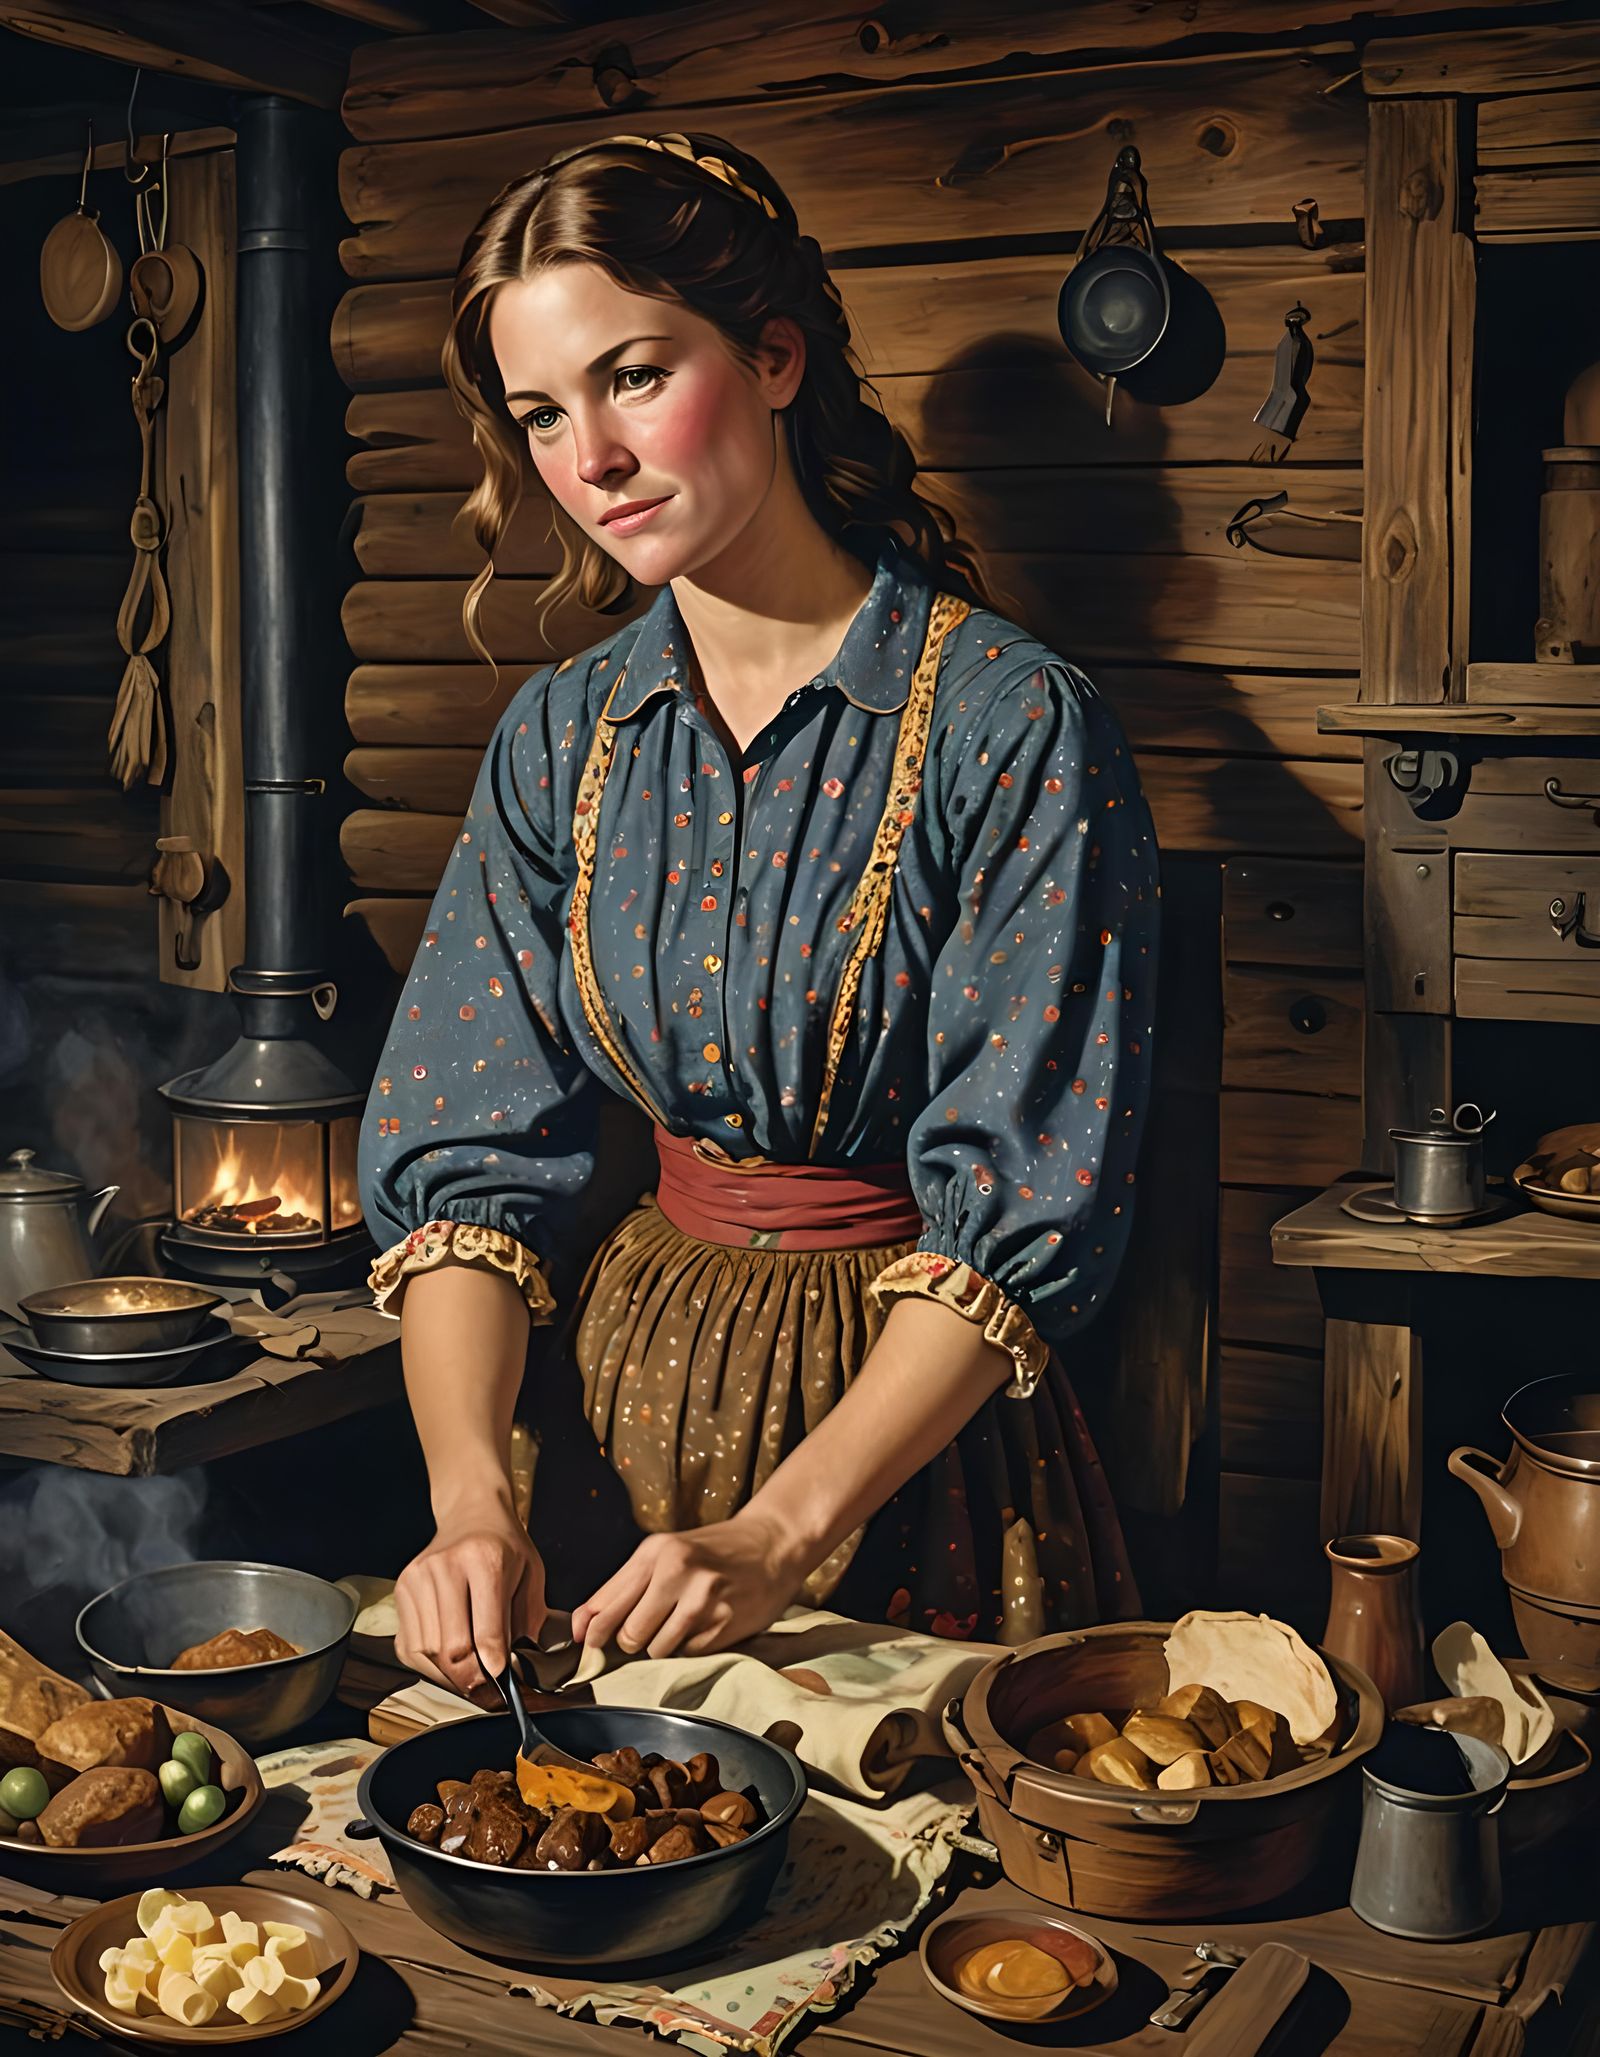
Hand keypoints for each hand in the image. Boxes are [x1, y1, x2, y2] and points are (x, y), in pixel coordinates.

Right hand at [393, 1515, 546, 1703]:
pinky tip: (448, 1666)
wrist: (471, 1512)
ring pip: (427, 1652)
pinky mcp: (401, 1589)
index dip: (494, 1667)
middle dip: (471, 1681)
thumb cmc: (505, 1546)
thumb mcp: (531, 1576)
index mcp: (484, 1559)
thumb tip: (513, 1669)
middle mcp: (445, 1566)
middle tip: (489, 1694)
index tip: (503, 1686)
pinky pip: (409, 1646)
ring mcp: (417, 1577)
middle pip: (451, 1647)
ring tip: (471, 1682)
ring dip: (450, 1678)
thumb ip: (526, 1620)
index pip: (486, 1629)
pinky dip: (428, 1666)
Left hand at [571, 1507, 806, 1660]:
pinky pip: (687, 1654)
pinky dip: (689, 1648)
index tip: (587, 1646)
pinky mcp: (725, 1622)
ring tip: (681, 1623)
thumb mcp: (665, 1554)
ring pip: (656, 1650)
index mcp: (654, 1551)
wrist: (772, 1544)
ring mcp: (702, 1598)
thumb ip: (624, 1587)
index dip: (591, 1632)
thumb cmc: (710, 1553)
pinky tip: (704, 1626)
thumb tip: (580, 1627)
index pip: (605, 1604)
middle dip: (631, 1642)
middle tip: (645, 1632)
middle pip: (628, 1634)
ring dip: (662, 1647)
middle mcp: (676, 1571)